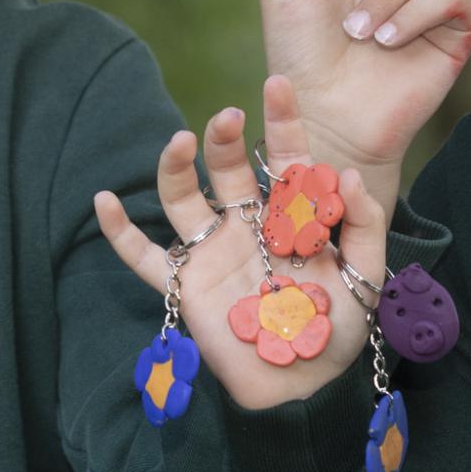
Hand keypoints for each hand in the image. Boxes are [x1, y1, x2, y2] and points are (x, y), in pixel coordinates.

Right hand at [96, 76, 390, 410]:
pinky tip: (103, 200)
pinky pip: (143, 256)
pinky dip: (119, 231)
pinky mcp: (184, 284)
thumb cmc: (337, 330)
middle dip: (225, 139)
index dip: (281, 122)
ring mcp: (212, 251)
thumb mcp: (367, 275)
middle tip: (228, 116)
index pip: (284, 159)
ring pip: (183, 198)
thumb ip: (364, 223)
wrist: (303, 386)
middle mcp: (246, 225)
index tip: (276, 85)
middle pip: (227, 169)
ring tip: (178, 140)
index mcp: (290, 217)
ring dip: (174, 167)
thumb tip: (347, 173)